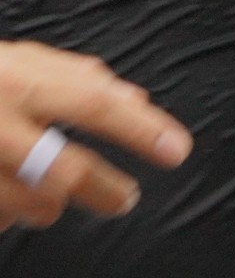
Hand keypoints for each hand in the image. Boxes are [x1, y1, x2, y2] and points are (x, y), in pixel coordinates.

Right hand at [0, 43, 192, 230]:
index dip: (140, 129)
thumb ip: (76, 79)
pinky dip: (6, 216)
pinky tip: (5, 201)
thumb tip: (138, 103)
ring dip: (49, 207)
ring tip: (52, 199)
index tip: (175, 151)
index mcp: (15, 80)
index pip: (93, 103)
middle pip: (64, 172)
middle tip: (125, 198)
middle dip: (105, 190)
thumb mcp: (17, 61)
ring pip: (32, 207)